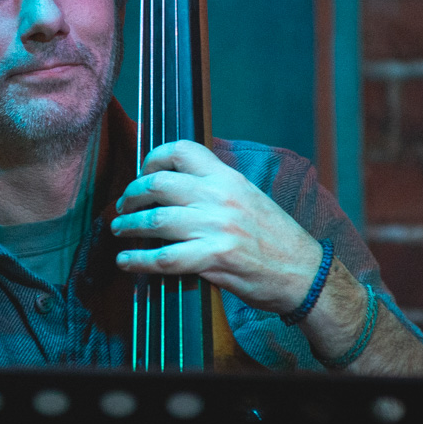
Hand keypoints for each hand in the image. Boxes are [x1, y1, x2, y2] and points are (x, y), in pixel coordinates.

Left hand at [110, 139, 324, 314]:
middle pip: (158, 184)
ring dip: (128, 225)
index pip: (182, 150)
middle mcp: (220, 196)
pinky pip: (164, 258)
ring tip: (118, 229)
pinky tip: (125, 260)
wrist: (304, 273)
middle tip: (123, 205)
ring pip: (156, 220)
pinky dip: (138, 260)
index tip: (142, 172)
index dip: (153, 158)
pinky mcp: (215, 258)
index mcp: (228, 178)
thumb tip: (176, 185)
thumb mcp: (248, 197)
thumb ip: (215, 188)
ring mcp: (217, 227)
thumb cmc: (275, 238)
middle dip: (132, 194)